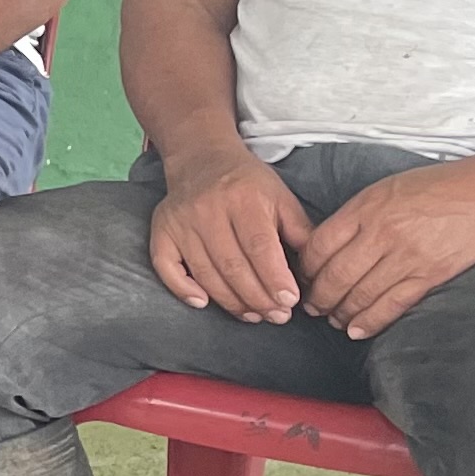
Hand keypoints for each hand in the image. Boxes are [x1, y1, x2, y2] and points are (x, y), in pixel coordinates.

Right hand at [146, 147, 313, 321]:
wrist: (202, 159)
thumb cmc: (248, 185)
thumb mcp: (282, 198)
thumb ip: (300, 233)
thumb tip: (313, 274)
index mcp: (243, 198)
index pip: (259, 246)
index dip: (274, 278)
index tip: (290, 302)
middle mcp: (207, 209)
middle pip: (233, 265)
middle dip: (258, 298)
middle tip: (277, 316)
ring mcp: (181, 221)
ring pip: (205, 273)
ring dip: (231, 302)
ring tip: (254, 316)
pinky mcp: (161, 230)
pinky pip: (166, 267)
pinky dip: (182, 289)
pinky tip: (203, 303)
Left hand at [297, 159, 474, 339]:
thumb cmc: (437, 186)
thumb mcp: (386, 189)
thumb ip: (357, 215)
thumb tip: (329, 244)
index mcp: (366, 209)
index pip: (320, 245)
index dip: (306, 268)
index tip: (302, 278)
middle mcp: (382, 234)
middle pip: (336, 274)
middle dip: (318, 296)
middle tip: (310, 307)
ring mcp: (407, 257)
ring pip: (362, 294)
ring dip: (341, 312)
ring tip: (332, 320)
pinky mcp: (431, 275)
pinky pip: (394, 305)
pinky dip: (371, 321)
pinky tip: (357, 330)